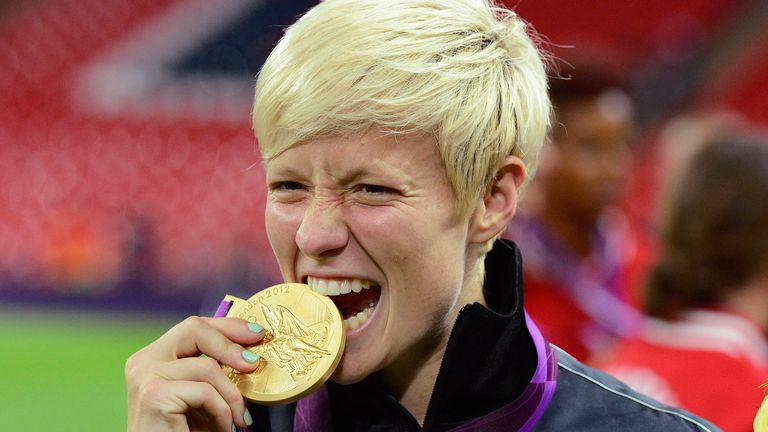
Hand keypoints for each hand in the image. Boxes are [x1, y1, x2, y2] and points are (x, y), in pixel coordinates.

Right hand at [126, 316, 265, 431]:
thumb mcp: (204, 395)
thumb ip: (216, 369)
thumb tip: (252, 345)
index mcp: (154, 356)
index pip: (193, 327)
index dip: (228, 326)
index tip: (257, 334)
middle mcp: (144, 361)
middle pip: (194, 329)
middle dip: (231, 345)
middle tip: (255, 365)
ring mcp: (144, 376)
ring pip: (207, 366)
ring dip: (231, 397)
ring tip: (237, 420)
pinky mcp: (152, 395)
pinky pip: (204, 391)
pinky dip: (222, 412)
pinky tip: (223, 429)